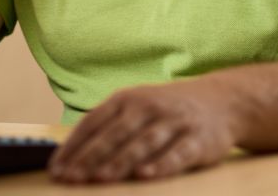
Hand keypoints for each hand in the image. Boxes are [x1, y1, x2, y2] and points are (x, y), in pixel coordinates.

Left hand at [48, 79, 239, 182]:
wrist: (220, 100)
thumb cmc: (165, 110)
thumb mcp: (136, 107)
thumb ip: (108, 127)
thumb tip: (71, 154)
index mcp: (127, 99)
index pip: (94, 122)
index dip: (74, 145)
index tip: (56, 168)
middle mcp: (147, 106)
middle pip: (115, 133)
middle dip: (91, 156)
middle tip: (71, 178)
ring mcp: (173, 121)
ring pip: (143, 142)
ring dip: (121, 161)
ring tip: (102, 178)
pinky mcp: (197, 139)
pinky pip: (177, 153)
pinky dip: (161, 164)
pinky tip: (146, 176)